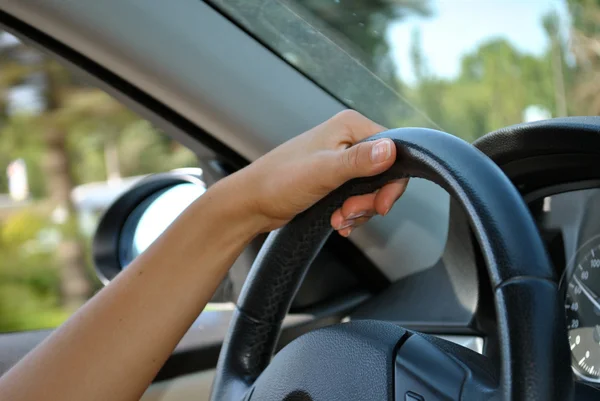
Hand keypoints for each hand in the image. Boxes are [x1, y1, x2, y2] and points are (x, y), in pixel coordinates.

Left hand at [229, 110, 408, 235]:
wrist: (251, 204)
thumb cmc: (279, 182)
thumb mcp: (323, 172)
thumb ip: (358, 161)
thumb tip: (391, 150)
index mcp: (349, 126)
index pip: (394, 150)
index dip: (391, 182)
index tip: (380, 206)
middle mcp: (348, 139)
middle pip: (384, 173)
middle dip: (370, 201)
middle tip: (350, 214)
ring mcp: (340, 159)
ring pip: (371, 189)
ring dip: (359, 211)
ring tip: (338, 220)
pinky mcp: (334, 178)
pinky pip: (357, 197)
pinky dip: (351, 214)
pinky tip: (337, 223)